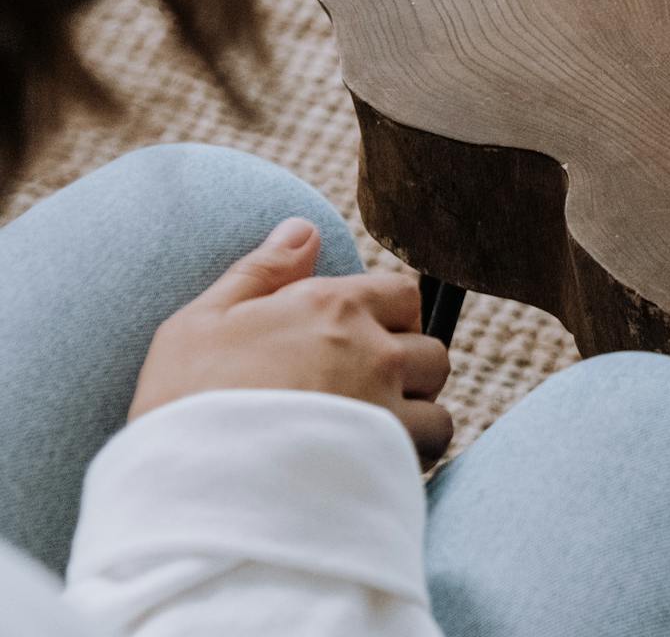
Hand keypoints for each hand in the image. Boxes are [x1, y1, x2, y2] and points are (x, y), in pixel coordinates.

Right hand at [132, 218, 453, 462]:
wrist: (185, 488)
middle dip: (406, 373)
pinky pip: (432, 444)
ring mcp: (387, 402)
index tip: (361, 348)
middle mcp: (372, 349)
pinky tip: (373, 466)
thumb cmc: (184, 404)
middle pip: (429, 350)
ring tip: (367, 440)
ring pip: (436, 402)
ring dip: (413, 418)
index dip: (390, 320)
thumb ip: (262, 271)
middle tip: (361, 400)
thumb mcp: (201, 323)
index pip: (402, 294)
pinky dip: (413, 455)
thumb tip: (304, 229)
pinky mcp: (393, 454)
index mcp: (330, 306)